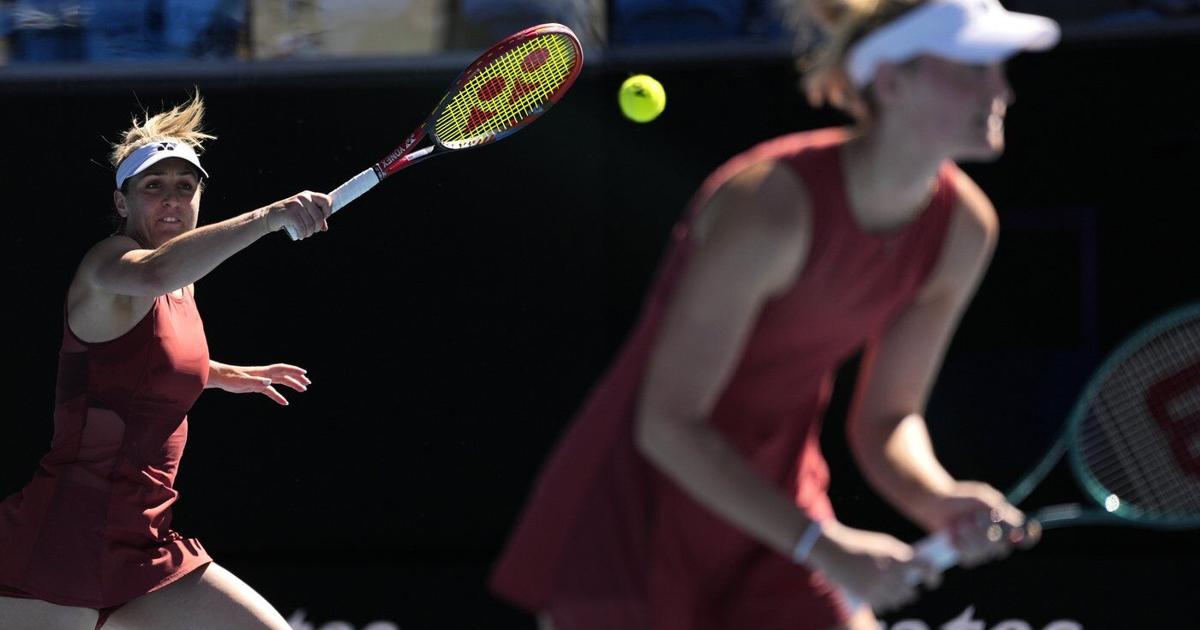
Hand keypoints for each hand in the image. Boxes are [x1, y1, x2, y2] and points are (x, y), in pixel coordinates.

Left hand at [210, 363, 310, 405]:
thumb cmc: (229, 378)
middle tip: (307, 384)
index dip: (293, 371)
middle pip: (284, 375)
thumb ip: (256, 382)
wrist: (219, 377)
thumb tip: (269, 382)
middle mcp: (264, 374)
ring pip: (280, 381)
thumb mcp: (242, 381)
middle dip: (296, 378)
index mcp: (263, 372)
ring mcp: (261, 380)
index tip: (304, 374)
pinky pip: (271, 391)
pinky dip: (279, 396)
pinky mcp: (256, 386)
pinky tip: (284, 402)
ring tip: (302, 389)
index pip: (281, 369)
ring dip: (291, 384)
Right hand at [262, 191, 331, 239]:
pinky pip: (302, 227)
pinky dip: (303, 234)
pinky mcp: (290, 213)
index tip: (322, 221)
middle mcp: (303, 197)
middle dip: (317, 228)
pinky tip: (300, 236)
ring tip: (304, 234)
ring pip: (311, 224)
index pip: (326, 200)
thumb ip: (314, 218)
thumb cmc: (288, 216)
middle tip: (310, 232)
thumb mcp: (302, 214)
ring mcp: (296, 204)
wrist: (268, 217)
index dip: (327, 212)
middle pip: (319, 217)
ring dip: (309, 233)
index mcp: (308, 195)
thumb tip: (324, 228)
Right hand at [807, 520, 941, 613]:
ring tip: (889, 587)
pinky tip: (879, 592)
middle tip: (907, 584)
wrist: (833, 550)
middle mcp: (890, 578)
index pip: (926, 569)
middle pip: (910, 592)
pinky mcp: (866, 598)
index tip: (932, 580)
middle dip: (909, 588)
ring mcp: (878, 590)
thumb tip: (916, 563)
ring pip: (896, 600)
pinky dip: (884, 600)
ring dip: (897, 595)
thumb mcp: (884, 542)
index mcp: (897, 560)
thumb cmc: (860, 543)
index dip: (933, 575)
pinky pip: (884, 605)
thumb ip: (902, 553)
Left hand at [927, 481, 1035, 567]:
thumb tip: (1020, 527)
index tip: (1031, 529)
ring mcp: (980, 549)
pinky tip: (953, 536)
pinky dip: (961, 546)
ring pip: (985, 554)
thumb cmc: (962, 498)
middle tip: (975, 518)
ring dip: (971, 538)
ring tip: (960, 525)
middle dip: (987, 533)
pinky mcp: (965, 555)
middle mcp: (995, 539)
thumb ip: (1002, 512)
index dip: (1030, 537)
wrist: (936, 502)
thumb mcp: (984, 499)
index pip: (1024, 536)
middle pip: (1002, 548)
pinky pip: (970, 559)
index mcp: (1004, 524)